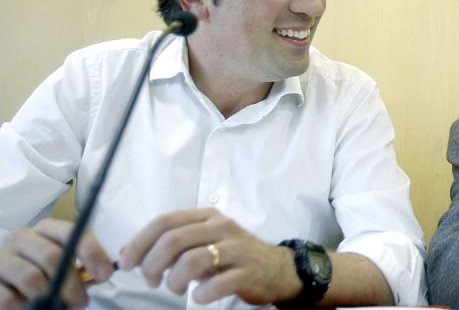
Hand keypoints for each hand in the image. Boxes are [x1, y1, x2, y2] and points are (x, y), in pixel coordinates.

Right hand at [0, 218, 113, 309]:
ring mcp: (2, 256)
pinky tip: (30, 309)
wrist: (6, 284)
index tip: (105, 274)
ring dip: (50, 298)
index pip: (73, 233)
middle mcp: (23, 237)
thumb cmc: (43, 274)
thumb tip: (102, 275)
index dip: (92, 253)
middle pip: (53, 257)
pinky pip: (9, 298)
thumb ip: (82, 270)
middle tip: (82, 302)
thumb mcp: (63, 267)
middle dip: (72, 284)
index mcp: (47, 229)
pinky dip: (24, 308)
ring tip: (57, 308)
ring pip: (32, 278)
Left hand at [118, 208, 300, 304]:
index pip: (164, 221)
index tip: (126, 263)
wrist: (276, 269)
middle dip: (152, 264)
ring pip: (192, 260)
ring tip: (176, 289)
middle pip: (173, 239)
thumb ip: (170, 245)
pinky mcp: (248, 272)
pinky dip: (200, 295)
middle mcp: (221, 227)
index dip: (139, 242)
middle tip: (151, 281)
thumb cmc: (231, 257)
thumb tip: (128, 252)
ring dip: (174, 281)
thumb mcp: (202, 243)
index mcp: (206, 217)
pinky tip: (198, 297)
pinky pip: (217, 284)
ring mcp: (236, 249)